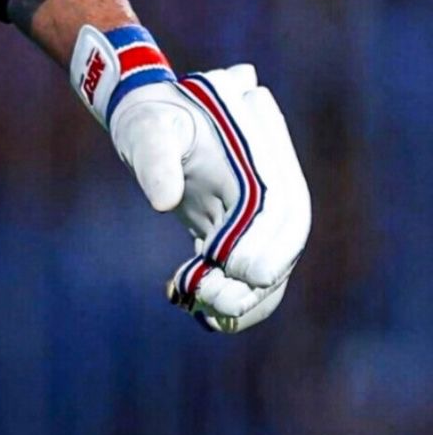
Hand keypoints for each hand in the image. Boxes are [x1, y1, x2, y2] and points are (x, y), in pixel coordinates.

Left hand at [71, 24, 309, 332]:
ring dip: (248, 298)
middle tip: (217, 302)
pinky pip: (250, 273)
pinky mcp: (237, 232)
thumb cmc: (148, 119)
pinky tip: (205, 317)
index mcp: (260, 154)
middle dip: (260, 278)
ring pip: (272, 264)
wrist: (147, 117)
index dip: (268, 241)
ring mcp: (256, 211)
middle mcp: (269, 184)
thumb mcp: (147, 129)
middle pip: (288, 241)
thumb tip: (163, 202)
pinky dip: (237, 301)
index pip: (284, 204)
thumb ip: (155, 159)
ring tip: (205, 314)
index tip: (238, 270)